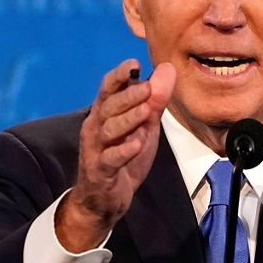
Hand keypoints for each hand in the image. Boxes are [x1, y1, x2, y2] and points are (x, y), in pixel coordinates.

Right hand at [55, 58, 175, 250]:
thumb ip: (155, 100)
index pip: (108, 88)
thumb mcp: (144, 127)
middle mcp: (95, 127)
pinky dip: (123, 151)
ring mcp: (95, 150)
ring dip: (127, 120)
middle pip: (109, 107)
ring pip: (108, 131)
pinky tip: (136, 144)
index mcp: (104, 113)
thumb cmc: (123, 157)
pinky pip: (110, 160)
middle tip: (147, 87)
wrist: (103, 199)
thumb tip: (168, 68)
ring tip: (145, 111)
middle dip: (128, 96)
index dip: (119, 75)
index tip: (134, 63)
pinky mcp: (100, 172)